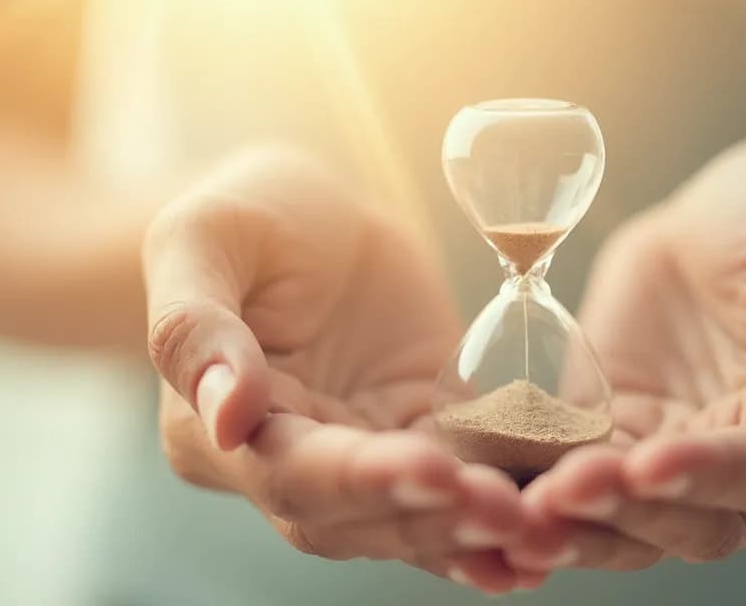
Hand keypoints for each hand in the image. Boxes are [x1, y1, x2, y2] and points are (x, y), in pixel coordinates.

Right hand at [142, 148, 538, 593]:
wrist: (309, 214)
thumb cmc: (240, 215)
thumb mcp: (202, 240)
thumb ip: (195, 327)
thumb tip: (227, 417)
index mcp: (214, 434)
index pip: (290, 475)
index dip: (361, 481)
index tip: (432, 471)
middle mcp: (287, 465)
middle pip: (359, 518)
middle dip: (433, 518)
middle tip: (506, 509)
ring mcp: (360, 457)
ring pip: (414, 519)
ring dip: (475, 529)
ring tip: (539, 527)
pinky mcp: (421, 436)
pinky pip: (461, 486)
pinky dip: (500, 512)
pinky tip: (549, 532)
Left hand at [505, 135, 745, 570]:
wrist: (725, 210)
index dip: (711, 474)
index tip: (649, 464)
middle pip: (695, 522)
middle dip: (626, 514)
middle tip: (558, 493)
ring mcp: (679, 459)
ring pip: (629, 526)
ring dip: (573, 528)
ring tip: (511, 514)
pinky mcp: (616, 441)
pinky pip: (574, 481)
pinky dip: (533, 495)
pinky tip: (482, 494)